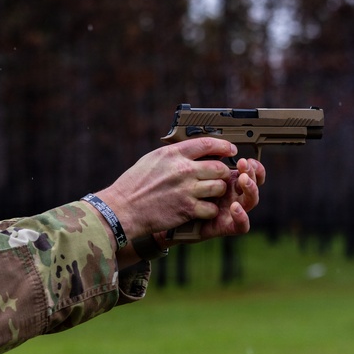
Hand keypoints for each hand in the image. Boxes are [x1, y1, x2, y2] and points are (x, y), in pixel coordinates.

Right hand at [93, 137, 241, 239]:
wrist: (122, 209)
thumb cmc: (133, 185)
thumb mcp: (151, 159)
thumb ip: (173, 155)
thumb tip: (191, 150)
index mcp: (173, 154)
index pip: (207, 144)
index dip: (224, 146)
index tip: (230, 150)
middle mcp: (183, 170)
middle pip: (219, 167)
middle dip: (223, 173)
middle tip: (220, 177)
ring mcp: (186, 190)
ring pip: (219, 187)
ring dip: (218, 191)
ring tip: (210, 194)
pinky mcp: (187, 209)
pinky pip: (211, 208)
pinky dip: (209, 210)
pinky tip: (202, 209)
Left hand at [163, 156, 264, 244]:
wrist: (160, 216)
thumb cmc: (172, 193)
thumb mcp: (184, 171)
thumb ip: (197, 158)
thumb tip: (209, 145)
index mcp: (226, 180)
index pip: (247, 171)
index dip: (251, 164)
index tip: (243, 155)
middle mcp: (231, 195)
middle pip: (252, 183)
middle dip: (251, 172)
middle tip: (243, 164)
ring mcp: (229, 211)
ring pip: (251, 201)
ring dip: (250, 189)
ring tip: (243, 180)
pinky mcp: (224, 227)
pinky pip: (241, 226)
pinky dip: (242, 217)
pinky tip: (235, 207)